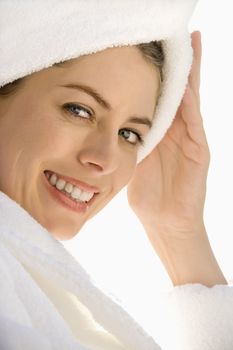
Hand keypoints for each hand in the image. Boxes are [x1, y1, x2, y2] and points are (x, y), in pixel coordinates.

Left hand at [127, 31, 209, 237]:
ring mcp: (191, 139)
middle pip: (179, 93)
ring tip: (192, 46)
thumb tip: (113, 124)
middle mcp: (177, 132)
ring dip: (191, 74)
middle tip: (181, 37)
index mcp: (160, 134)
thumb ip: (130, 143)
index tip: (152, 54)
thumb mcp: (134, 163)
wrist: (164, 222)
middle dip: (180, 67)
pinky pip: (194, 120)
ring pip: (190, 100)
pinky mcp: (200, 150)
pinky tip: (188, 83)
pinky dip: (192, 101)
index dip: (158, 77)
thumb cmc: (148, 196)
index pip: (160, 99)